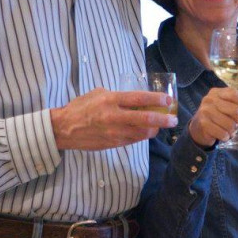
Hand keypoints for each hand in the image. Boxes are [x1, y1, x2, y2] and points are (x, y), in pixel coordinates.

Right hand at [51, 88, 177, 150]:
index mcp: (110, 100)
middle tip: (173, 119)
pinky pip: (133, 140)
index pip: (138, 99)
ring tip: (161, 126)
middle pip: (145, 119)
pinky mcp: (113, 143)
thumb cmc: (80, 107)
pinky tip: (146, 132)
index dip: (156, 100)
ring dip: (154, 130)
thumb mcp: (98, 93)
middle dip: (162, 119)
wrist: (64, 128)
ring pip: (142, 133)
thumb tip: (133, 99)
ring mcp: (114, 132)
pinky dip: (142, 136)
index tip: (168, 100)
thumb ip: (117, 96)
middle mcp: (114, 117)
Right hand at [188, 88, 237, 147]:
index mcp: (217, 92)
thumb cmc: (217, 115)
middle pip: (235, 110)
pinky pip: (222, 133)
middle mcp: (210, 99)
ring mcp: (205, 111)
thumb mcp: (227, 105)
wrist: (198, 127)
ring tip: (231, 131)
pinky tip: (224, 135)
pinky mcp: (203, 124)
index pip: (235, 94)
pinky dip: (226, 137)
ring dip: (233, 131)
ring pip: (230, 124)